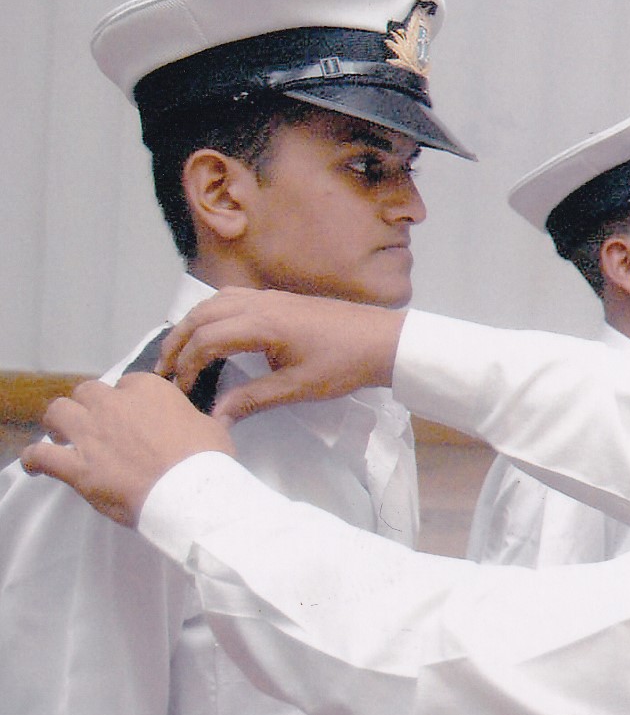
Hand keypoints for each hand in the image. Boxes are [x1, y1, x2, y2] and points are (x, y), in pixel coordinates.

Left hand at [20, 374, 236, 525]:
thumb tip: (213, 418)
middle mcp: (114, 405)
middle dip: (90, 405)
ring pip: (57, 412)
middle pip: (87, 392)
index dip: (129, 399)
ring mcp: (91, 434)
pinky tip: (35, 464)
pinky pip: (40, 455)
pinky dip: (34, 458)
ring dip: (59, 423)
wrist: (192, 493)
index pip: (129, 382)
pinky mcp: (76, 466)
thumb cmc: (207, 461)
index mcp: (149, 390)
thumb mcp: (214, 428)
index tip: (134, 413)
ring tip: (64, 435)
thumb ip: (201, 418)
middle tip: (97, 423)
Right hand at [156, 288, 405, 421]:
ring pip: (215, 303)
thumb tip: (215, 417)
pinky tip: (212, 332)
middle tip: (162, 371)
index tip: (180, 391)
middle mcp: (261, 303)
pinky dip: (212, 313)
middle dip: (177, 342)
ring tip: (179, 352)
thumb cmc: (345, 365)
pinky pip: (233, 298)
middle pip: (201, 316)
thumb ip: (252, 400)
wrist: (383, 340)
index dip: (185, 366)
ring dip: (192, 325)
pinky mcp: (281, 299)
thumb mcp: (297, 388)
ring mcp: (271, 297)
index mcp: (263, 324)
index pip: (206, 340)